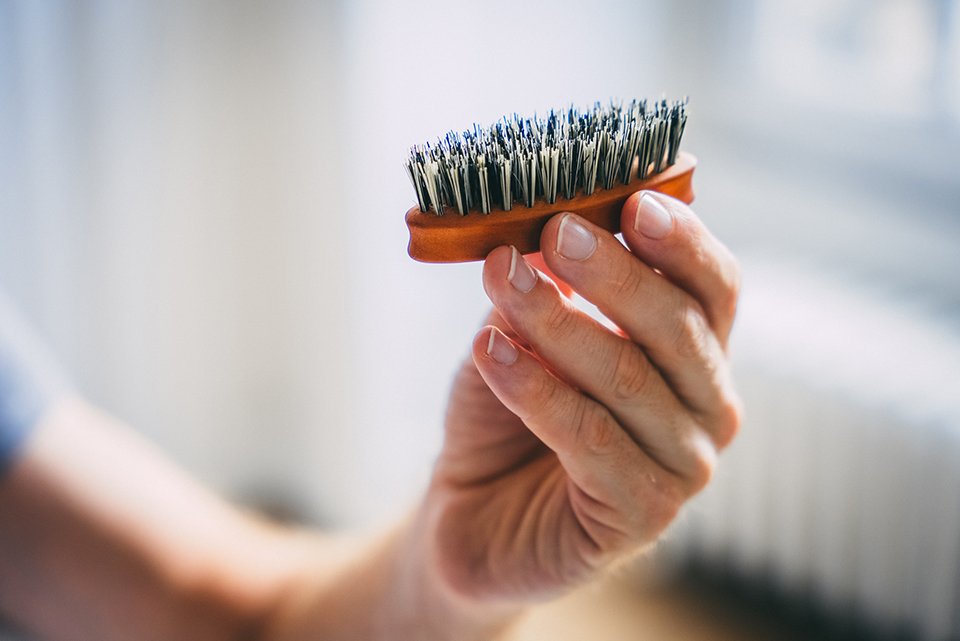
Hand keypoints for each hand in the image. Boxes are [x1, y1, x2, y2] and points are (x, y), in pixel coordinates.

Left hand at [400, 191, 741, 637]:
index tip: (633, 200)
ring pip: (628, 378)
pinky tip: (490, 352)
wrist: (471, 512)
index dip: (683, 242)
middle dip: (613, 273)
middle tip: (555, 232)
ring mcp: (684, 467)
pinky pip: (590, 438)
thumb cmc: (507, 415)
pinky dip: (535, 388)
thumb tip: (541, 238)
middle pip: (678, 327)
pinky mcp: (642, 516)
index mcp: (694, 354)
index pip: (714, 289)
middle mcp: (707, 408)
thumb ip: (542, 290)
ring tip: (500, 278)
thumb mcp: (521, 335)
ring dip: (558, 322)